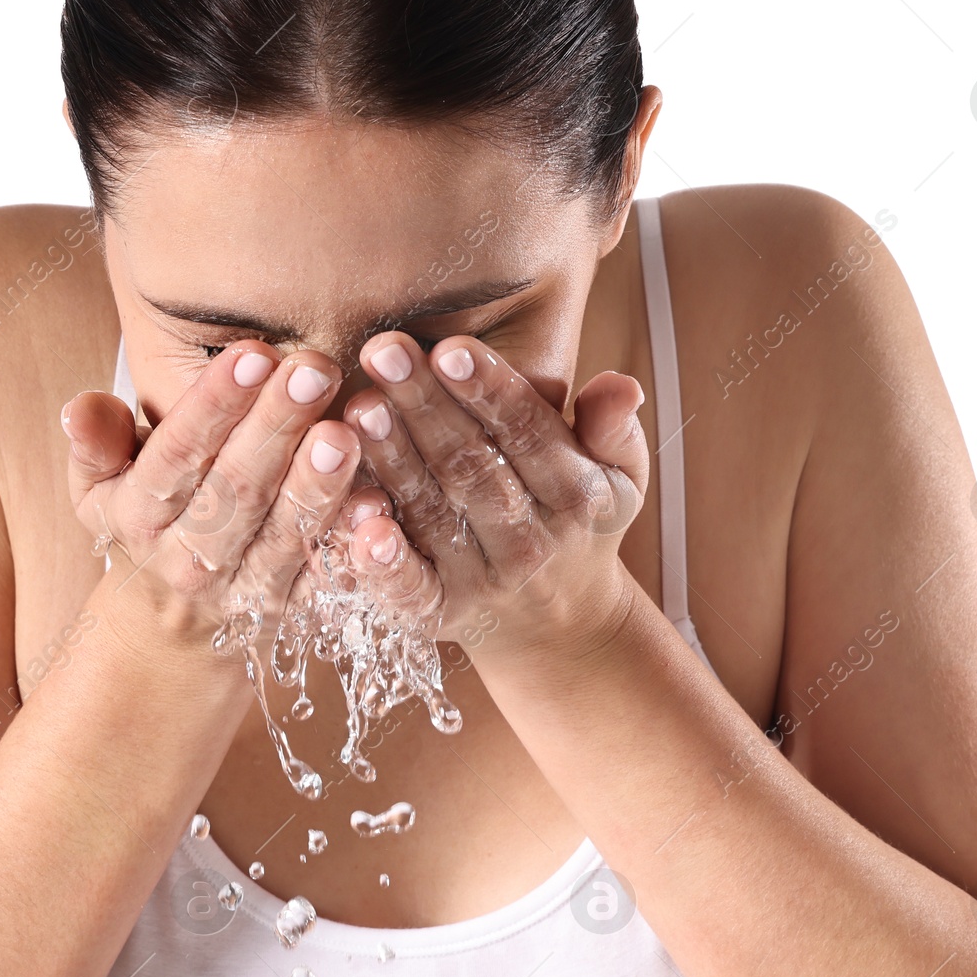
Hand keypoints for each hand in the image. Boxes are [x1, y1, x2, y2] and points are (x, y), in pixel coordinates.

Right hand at [61, 342, 362, 652]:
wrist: (170, 628)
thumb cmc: (143, 521)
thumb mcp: (99, 487)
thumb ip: (94, 443)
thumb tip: (80, 405)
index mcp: (139, 516)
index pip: (177, 453)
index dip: (214, 404)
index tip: (253, 353)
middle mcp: (191, 557)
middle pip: (237, 488)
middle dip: (276, 426)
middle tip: (313, 369)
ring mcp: (245, 589)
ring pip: (284, 535)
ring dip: (317, 484)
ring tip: (345, 430)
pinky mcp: (294, 611)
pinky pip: (326, 581)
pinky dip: (351, 546)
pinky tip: (378, 502)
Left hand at [333, 332, 648, 665]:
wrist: (562, 628)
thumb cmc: (581, 526)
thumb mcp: (619, 477)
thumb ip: (614, 427)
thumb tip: (621, 384)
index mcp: (575, 495)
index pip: (528, 432)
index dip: (490, 390)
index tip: (451, 347)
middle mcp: (528, 540)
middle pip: (470, 465)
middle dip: (424, 405)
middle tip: (383, 350)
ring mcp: (481, 581)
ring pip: (431, 513)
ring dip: (392, 461)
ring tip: (359, 407)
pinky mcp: (440, 614)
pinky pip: (409, 590)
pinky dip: (382, 562)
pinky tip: (356, 519)